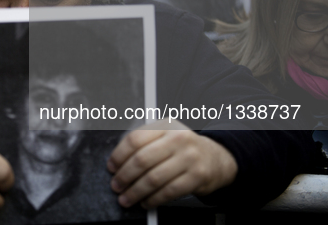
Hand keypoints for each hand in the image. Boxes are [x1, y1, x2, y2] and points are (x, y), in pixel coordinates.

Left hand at [107, 120, 237, 208]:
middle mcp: (178, 138)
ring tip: (127, 198)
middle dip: (124, 176)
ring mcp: (189, 157)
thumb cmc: (183, 148)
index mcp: (166, 125)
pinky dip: (153, 199)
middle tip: (116, 185)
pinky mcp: (197, 176)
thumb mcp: (165, 135)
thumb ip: (144, 143)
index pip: (135, 139)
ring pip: (153, 178)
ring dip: (135, 192)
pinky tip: (146, 202)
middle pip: (142, 159)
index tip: (112, 167)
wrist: (216, 158)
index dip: (119, 155)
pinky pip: (168, 192)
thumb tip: (117, 162)